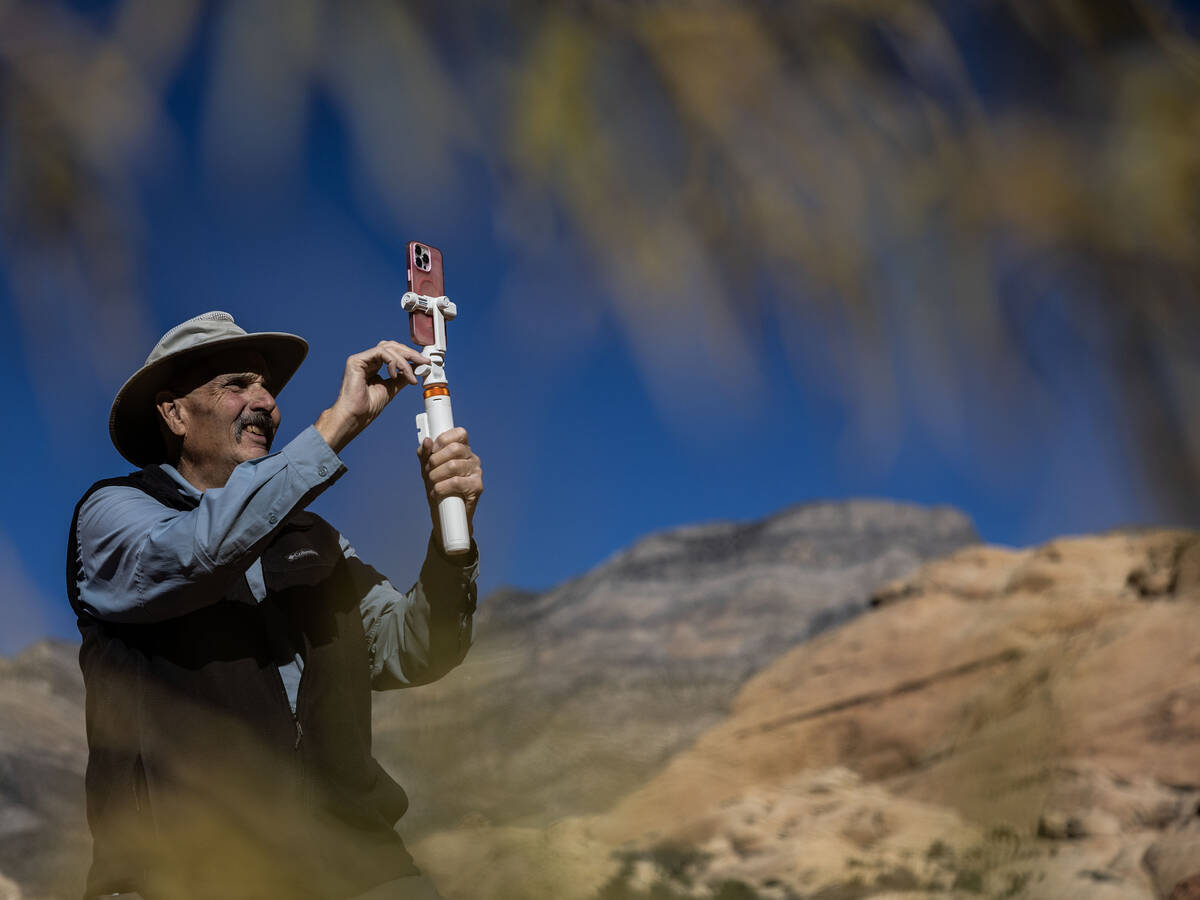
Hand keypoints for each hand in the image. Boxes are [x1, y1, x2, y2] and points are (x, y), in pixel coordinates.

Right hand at [315, 341, 428, 452]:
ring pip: (387, 348)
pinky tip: (395, 374)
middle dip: (409, 353)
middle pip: (391, 346)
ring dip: (403, 361)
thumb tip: (415, 369)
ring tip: (410, 375)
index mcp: (374, 366)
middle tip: (423, 362)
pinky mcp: (356, 361)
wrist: (357, 416)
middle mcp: (367, 360)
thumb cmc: (368, 406)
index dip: (410, 355)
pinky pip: (380, 352)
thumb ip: (402, 377)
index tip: (424, 363)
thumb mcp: (391, 388)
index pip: (394, 353)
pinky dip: (392, 362)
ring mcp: (361, 359)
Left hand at [418, 427, 482, 542]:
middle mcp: (473, 459)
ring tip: (432, 484)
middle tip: (428, 471)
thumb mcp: (428, 470)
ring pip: (453, 465)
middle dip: (435, 460)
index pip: (460, 433)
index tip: (432, 450)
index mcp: (464, 451)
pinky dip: (441, 487)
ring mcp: (477, 473)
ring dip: (436, 476)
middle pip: (454, 448)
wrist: (445, 518)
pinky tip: (438, 492)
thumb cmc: (438, 490)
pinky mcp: (477, 487)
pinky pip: (456, 482)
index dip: (443, 439)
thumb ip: (426, 454)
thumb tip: (427, 441)